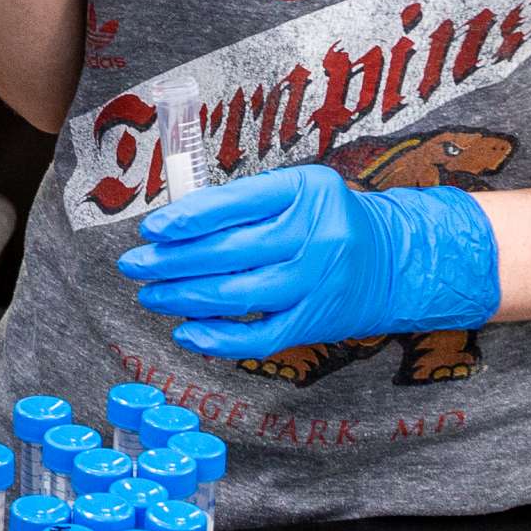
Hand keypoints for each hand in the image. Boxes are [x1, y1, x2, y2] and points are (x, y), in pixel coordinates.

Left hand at [117, 164, 499, 361]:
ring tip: (150, 295)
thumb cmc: (330, 220)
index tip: (151, 230)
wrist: (396, 259)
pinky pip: (259, 337)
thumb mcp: (298, 191)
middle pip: (229, 251)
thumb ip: (245, 202)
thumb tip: (174, 224)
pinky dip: (218, 338)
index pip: (235, 205)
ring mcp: (318, 282)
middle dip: (172, 261)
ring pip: (238, 294)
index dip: (187, 219)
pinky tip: (185, 331)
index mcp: (306, 191)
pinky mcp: (317, 322)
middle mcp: (316, 236)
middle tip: (135, 265)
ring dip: (185, 298)